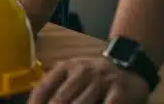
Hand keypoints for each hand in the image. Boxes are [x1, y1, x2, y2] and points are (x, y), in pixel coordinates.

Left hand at [28, 57, 150, 103]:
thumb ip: (56, 83)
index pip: (44, 87)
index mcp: (67, 66)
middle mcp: (82, 72)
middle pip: (61, 99)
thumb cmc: (94, 74)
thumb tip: (34, 101)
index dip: (35, 102)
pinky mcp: (119, 92)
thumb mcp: (72, 72)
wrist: (129, 64)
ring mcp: (101, 82)